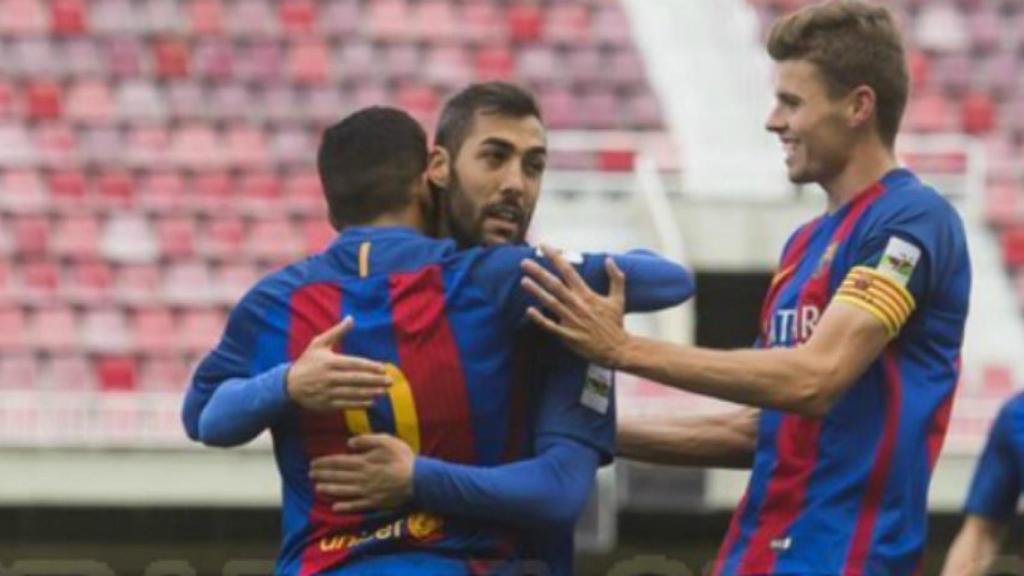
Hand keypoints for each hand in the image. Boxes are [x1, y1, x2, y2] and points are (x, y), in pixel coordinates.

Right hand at [286, 317, 391, 410]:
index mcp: (329, 362)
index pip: (354, 364)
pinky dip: (359, 404)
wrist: (287, 385)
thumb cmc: (307, 362)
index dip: (369, 366)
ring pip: (353, 393)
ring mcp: (327, 392)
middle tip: (390, 381)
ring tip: (384, 392)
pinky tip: (371, 402)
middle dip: (374, 381)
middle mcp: (329, 378)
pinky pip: (345, 405)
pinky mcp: (326, 404)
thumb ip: (337, 332)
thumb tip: (351, 318)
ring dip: (370, 393)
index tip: (383, 368)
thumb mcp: (319, 344)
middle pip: (356, 379)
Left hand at [309, 434, 414, 512]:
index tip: (313, 462)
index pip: (339, 462)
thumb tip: (349, 443)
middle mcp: (361, 478)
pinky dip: (344, 507)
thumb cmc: (403, 458)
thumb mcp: (387, 441)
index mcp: (364, 462)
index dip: (324, 463)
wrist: (419, 480)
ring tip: (317, 488)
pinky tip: (335, 507)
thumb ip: (367, 440)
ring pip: (343, 491)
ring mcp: (367, 492)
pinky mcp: (374, 503)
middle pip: (338, 476)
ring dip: (329, 489)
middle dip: (323, 475)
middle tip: (310, 474)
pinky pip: (356, 506)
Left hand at [520, 245, 629, 367]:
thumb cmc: (615, 323)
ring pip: (551, 303)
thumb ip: (616, 278)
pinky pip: (551, 326)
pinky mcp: (568, 335)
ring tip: (523, 281)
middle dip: (539, 272)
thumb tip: (610, 259)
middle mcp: (577, 305)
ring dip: (537, 292)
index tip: (543, 246)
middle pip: (555, 285)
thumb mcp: (618, 298)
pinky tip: (529, 311)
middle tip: (524, 262)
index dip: (555, 257)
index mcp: (587, 295)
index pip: (569, 271)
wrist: (617, 349)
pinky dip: (540, 319)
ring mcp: (572, 320)